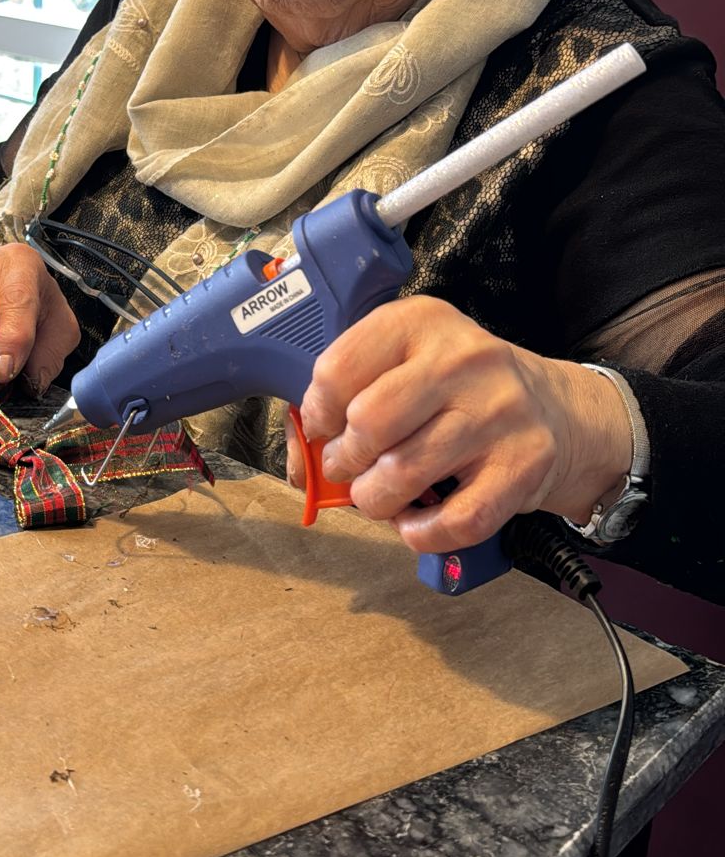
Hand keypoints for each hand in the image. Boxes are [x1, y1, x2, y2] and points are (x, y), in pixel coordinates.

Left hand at [286, 296, 632, 553]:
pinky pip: (455, 520)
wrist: (555, 409)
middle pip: (369, 422)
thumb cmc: (457, 391)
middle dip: (344, 460)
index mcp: (421, 322)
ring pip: (404, 475)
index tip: (324, 429)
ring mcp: (498, 412)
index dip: (317, 411)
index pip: (339, 368)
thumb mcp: (406, 366)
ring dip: (377, 501)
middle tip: (351, 469)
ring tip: (382, 496)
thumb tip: (301, 461)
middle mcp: (463, 359)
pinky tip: (417, 522)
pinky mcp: (524, 464)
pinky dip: (422, 533)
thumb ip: (346, 400)